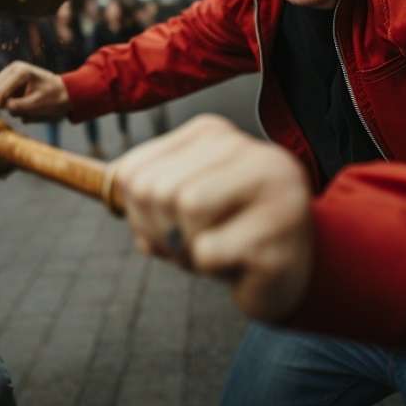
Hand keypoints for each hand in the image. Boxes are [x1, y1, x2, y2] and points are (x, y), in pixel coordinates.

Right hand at [0, 60, 70, 120]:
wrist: (65, 95)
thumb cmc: (54, 98)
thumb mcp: (37, 104)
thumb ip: (18, 106)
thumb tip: (3, 106)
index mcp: (19, 71)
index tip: (0, 112)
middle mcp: (12, 71)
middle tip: (13, 111)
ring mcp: (11, 79)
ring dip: (8, 107)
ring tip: (26, 108)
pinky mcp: (11, 87)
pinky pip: (2, 101)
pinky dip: (11, 107)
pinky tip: (25, 106)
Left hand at [114, 114, 313, 321]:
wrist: (297, 270)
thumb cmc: (230, 232)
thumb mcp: (181, 202)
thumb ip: (143, 191)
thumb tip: (109, 179)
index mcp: (212, 134)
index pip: (131, 172)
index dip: (137, 214)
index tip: (169, 225)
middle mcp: (246, 147)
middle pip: (156, 190)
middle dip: (162, 234)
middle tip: (196, 244)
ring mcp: (273, 184)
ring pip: (185, 211)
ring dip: (189, 250)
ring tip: (220, 250)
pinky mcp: (283, 228)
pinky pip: (210, 251)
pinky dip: (213, 268)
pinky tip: (241, 262)